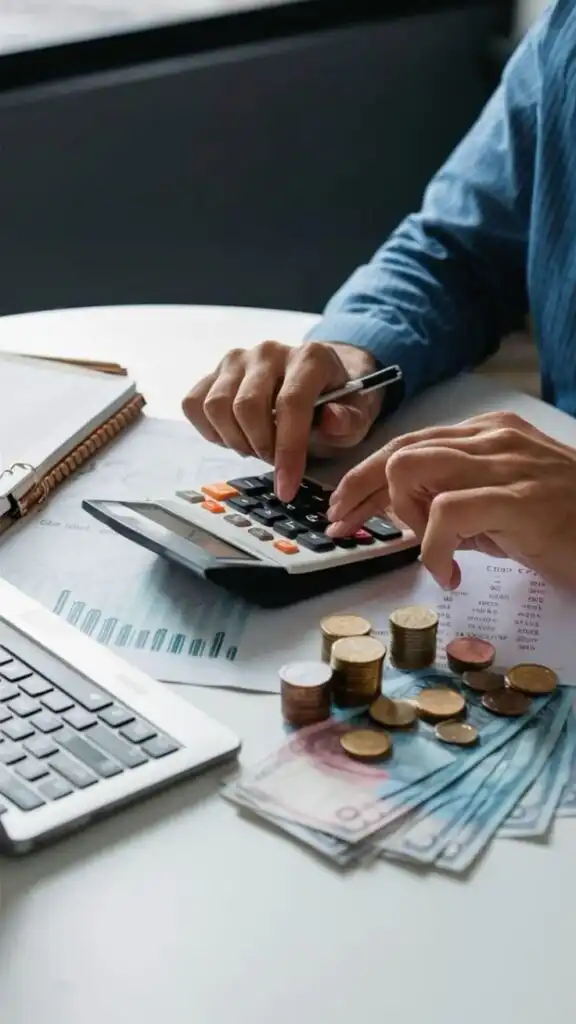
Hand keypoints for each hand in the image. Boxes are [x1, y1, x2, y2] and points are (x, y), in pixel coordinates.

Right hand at [182, 340, 381, 500]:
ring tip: (257, 447)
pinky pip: (195, 404)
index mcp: (310, 358)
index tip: (286, 487)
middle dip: (260, 447)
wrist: (320, 379)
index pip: (291, 404)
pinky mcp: (216, 372)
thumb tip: (332, 420)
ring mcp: (238, 359)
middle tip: (274, 462)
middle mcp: (270, 352)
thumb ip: (349, 420)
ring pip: (216, 406)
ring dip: (234, 440)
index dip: (287, 451)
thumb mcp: (357, 414)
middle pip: (246, 406)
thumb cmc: (337, 401)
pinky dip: (210, 431)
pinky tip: (235, 436)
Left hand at [326, 411, 575, 589]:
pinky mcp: (518, 498)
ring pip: (411, 468)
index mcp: (486, 434)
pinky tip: (447, 571)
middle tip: (350, 531)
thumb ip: (456, 505)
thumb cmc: (567, 524)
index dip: (363, 479)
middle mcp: (491, 438)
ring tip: (424, 548)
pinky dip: (433, 546)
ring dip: (402, 515)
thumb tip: (408, 519)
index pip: (406, 444)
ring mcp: (505, 463)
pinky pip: (446, 512)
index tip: (341, 511)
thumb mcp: (503, 507)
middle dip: (361, 493)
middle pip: (396, 451)